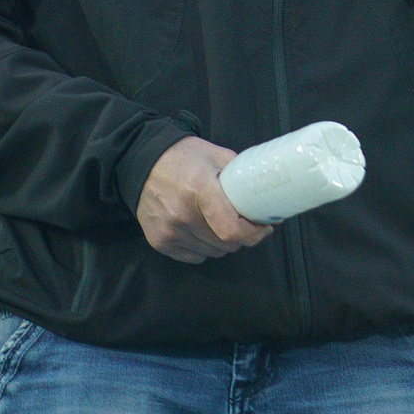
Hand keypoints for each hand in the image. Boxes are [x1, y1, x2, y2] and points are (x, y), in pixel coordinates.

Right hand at [137, 136, 271, 263]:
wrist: (144, 162)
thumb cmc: (187, 157)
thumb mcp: (219, 157)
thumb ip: (244, 178)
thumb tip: (269, 206)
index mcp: (201, 190)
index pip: (231, 229)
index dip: (253, 234)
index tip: (264, 228)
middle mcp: (182, 214)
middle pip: (224, 244)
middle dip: (242, 237)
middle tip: (245, 224)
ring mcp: (168, 230)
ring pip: (211, 253)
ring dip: (223, 244)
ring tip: (222, 224)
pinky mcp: (158, 241)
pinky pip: (193, 257)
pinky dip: (204, 248)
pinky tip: (204, 231)